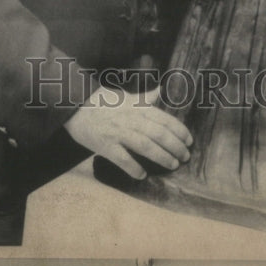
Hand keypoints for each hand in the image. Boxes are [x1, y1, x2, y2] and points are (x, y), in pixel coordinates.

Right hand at [64, 84, 191, 179]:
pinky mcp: (105, 145)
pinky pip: (122, 158)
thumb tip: (160, 90)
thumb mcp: (125, 98)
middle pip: (158, 133)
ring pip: (145, 145)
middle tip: (185, 157)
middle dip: (175, 146)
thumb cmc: (102, 102)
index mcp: (137, 107)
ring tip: (173, 165)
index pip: (164, 119)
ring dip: (162, 156)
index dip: (179, 131)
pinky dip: (133, 167)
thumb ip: (144, 98)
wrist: (75, 106)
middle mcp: (130, 119)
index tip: (189, 141)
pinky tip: (142, 175)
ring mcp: (118, 132)